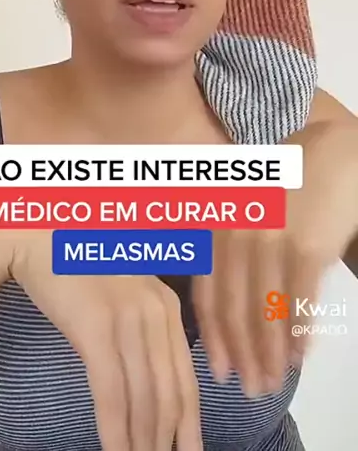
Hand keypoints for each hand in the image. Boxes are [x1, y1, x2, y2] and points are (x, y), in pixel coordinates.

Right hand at [10, 231, 201, 450]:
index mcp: (167, 304)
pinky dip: (114, 432)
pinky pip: (110, 393)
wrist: (38, 234)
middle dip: (167, 441)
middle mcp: (156, 312)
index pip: (187, 378)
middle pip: (168, 394)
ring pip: (142, 400)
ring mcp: (128, 320)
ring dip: (140, 444)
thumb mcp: (125, 290)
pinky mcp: (96, 329)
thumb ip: (144, 324)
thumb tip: (150, 377)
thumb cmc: (76, 261)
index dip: (189, 423)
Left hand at [191, 121, 357, 395]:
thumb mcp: (243, 205)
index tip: (218, 370)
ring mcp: (269, 241)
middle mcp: (235, 234)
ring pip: (264, 313)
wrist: (334, 151)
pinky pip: (298, 302)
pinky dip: (299, 334)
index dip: (213, 337)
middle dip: (241, 356)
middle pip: (233, 310)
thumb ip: (227, 246)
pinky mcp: (305, 248)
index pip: (207, 294)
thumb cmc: (288, 181)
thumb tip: (220, 306)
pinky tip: (301, 356)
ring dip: (269, 354)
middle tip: (250, 389)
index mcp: (217, 225)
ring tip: (274, 380)